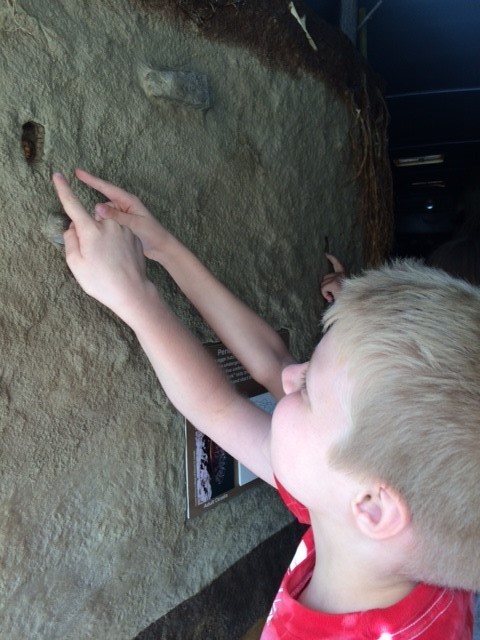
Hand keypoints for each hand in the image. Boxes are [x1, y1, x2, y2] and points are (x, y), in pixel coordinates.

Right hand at [53, 172, 153, 324]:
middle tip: (93, 258)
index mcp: (91, 230)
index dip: (64, 191)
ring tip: (108, 262)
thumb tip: (73, 227)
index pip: (74, 205)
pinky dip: (115, 245)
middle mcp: (108, 225)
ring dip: (103, 240)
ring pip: (106, 228)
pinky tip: (118, 261)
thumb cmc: (101, 282)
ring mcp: (123, 230)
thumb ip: (71, 240)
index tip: (57, 176)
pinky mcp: (133, 236)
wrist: (132, 292)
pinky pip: (118, 235)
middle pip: (92, 221)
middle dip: (89, 233)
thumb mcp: (76, 264)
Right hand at [74, 168, 168, 259]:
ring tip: (110, 237)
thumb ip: (116, 216)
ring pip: (104, 216)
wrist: (161, 247)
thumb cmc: (151, 234)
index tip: (77, 172)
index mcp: (128, 200)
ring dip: (103, 225)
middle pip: (103, 205)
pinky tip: (107, 239)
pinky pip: (108, 223)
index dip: (91, 180)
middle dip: (98, 216)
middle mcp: (123, 205)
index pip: (106, 187)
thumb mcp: (134, 224)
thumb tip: (97, 207)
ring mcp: (121, 215)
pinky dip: (105, 229)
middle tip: (101, 229)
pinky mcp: (121, 224)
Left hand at [321, 253, 345, 302]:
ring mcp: (337, 278)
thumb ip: (334, 285)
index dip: (332, 258)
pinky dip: (325, 294)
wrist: (350, 305)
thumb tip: (324, 285)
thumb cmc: (345, 300)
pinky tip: (331, 299)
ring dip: (325, 292)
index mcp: (343, 275)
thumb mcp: (340, 290)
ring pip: (323, 284)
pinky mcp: (334, 283)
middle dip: (325, 287)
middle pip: (325, 278)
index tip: (326, 254)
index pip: (337, 264)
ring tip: (332, 298)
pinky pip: (323, 288)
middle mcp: (341, 275)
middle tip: (331, 296)